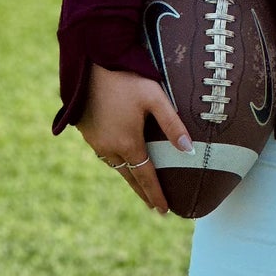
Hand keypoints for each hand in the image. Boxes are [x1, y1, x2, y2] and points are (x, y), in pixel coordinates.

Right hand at [78, 64, 193, 214]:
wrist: (90, 64)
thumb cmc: (127, 79)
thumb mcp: (155, 98)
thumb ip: (173, 125)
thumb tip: (188, 150)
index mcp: (127, 143)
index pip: (145, 177)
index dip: (156, 194)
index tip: (165, 210)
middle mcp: (109, 148)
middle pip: (129, 177)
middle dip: (143, 193)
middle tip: (155, 208)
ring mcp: (95, 142)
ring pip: (115, 166)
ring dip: (128, 177)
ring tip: (140, 185)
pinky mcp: (86, 132)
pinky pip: (104, 155)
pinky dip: (116, 163)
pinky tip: (121, 162)